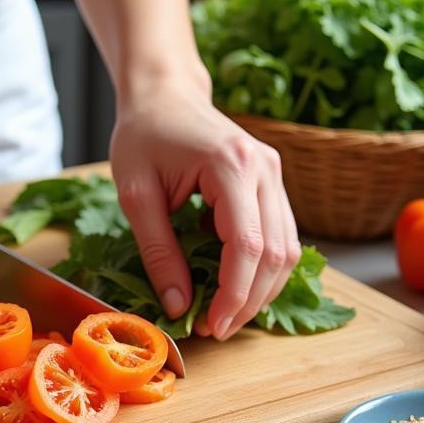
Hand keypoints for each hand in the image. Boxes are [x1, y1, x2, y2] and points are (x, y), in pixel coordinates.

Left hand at [110, 75, 299, 338]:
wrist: (163, 94)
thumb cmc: (143, 136)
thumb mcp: (136, 196)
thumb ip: (158, 252)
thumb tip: (179, 305)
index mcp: (231, 165)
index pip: (247, 246)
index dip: (233, 294)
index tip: (210, 326)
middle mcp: (265, 169)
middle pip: (275, 253)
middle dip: (249, 301)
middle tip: (215, 329)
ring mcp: (275, 175)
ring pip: (287, 250)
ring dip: (261, 291)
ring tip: (225, 316)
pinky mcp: (273, 184)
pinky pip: (281, 238)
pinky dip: (264, 271)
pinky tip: (236, 289)